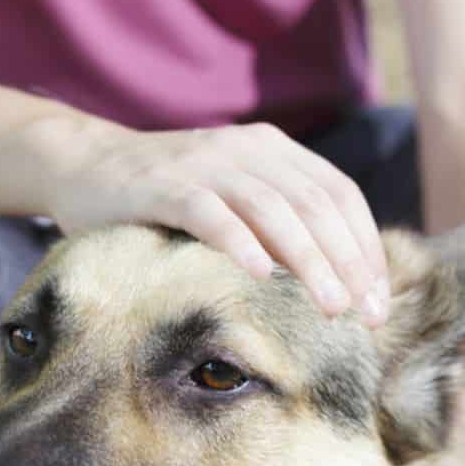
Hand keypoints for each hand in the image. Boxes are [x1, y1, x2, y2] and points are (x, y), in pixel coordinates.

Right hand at [43, 122, 390, 325]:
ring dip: (308, 261)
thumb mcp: (234, 202)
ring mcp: (205, 164)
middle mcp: (246, 150)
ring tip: (331, 308)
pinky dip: (238, 242)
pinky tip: (259, 275)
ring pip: (272, 210)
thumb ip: (280, 225)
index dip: (365, 247)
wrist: (85, 167)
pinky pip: (209, 213)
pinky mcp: (162, 185)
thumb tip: (339, 284)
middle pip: (315, 205)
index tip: (378, 302)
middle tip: (366, 315)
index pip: (339, 195)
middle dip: (347, 263)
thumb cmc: (169, 201)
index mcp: (273, 151)